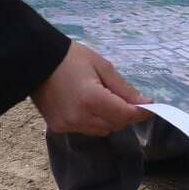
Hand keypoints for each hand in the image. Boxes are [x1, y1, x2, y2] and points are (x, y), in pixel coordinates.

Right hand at [30, 42, 150, 135]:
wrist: (37, 61)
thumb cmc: (72, 58)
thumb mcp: (102, 67)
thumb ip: (123, 89)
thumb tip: (144, 103)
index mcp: (91, 99)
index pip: (124, 114)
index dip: (140, 112)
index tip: (151, 107)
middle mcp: (79, 117)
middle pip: (115, 125)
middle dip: (125, 114)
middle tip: (126, 99)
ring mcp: (68, 125)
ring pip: (102, 130)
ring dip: (110, 119)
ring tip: (104, 99)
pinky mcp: (59, 128)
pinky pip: (87, 130)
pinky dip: (94, 121)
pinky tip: (88, 106)